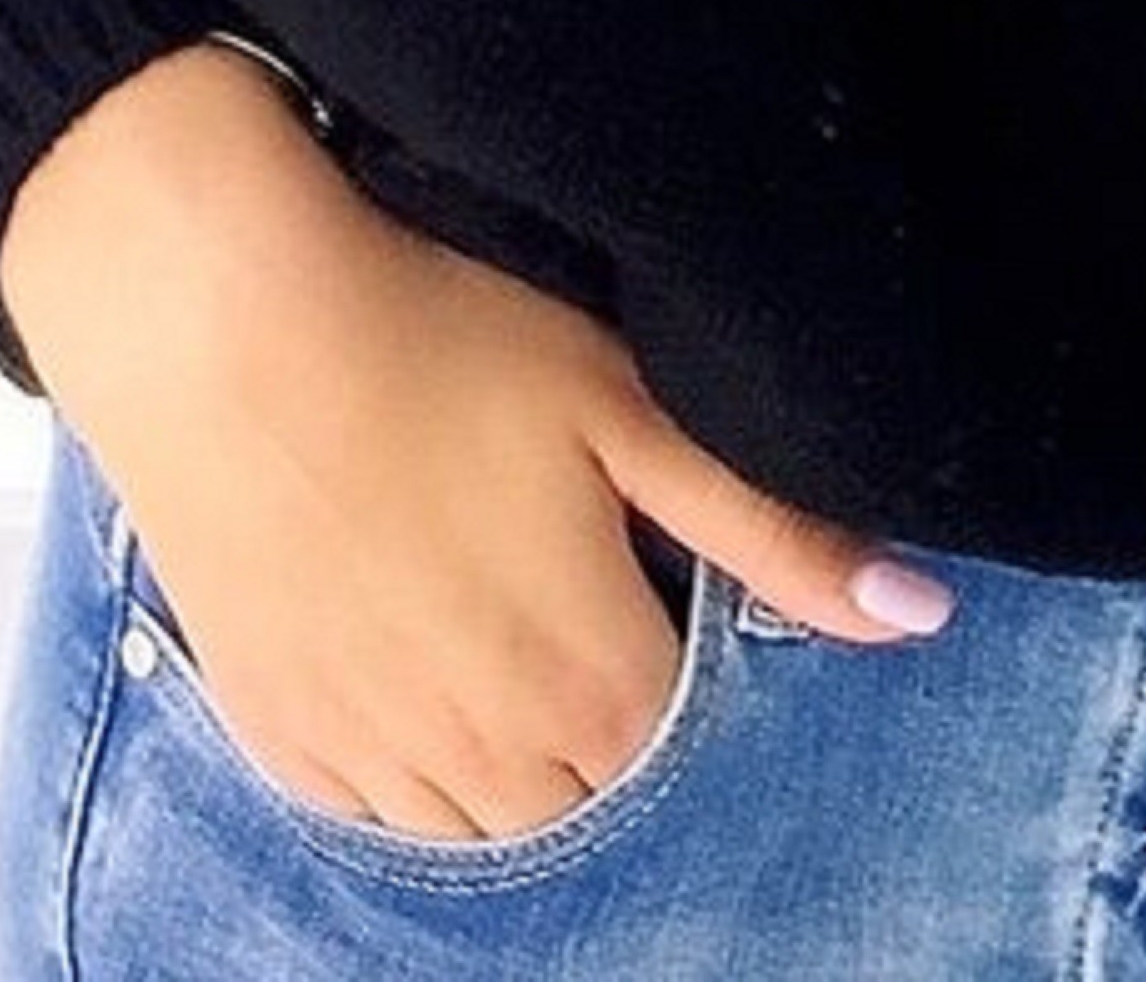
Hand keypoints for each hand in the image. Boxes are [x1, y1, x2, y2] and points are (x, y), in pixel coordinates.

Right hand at [23, 106, 943, 843]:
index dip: (685, 649)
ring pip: (484, 817)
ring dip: (515, 748)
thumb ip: (774, 532)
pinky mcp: (282, 736)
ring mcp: (371, 758)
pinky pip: (377, 804)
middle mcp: (487, 758)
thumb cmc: (447, 341)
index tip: (657, 563)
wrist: (227, 328)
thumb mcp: (636, 412)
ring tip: (501, 606)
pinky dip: (413, 757)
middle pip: (589, 789)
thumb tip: (918, 614)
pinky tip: (414, 647)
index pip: (684, 735)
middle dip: (607, 711)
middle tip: (575, 573)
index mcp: (595, 686)